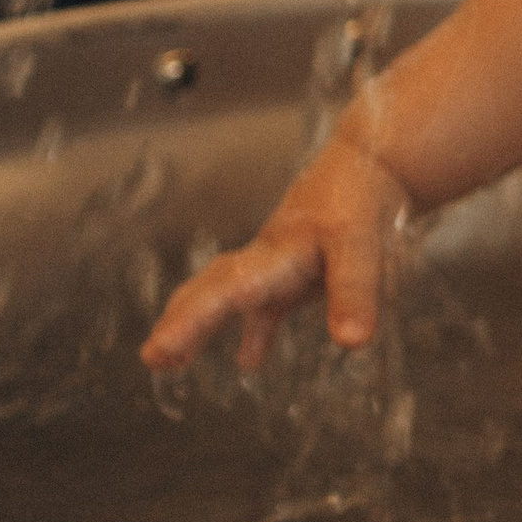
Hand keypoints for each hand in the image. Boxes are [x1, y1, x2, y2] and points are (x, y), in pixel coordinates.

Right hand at [140, 139, 408, 375]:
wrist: (371, 160)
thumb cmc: (360, 195)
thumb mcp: (362, 242)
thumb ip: (355, 290)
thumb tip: (349, 341)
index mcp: (276, 251)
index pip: (228, 290)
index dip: (195, 321)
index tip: (163, 348)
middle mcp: (267, 256)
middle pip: (213, 290)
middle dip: (182, 322)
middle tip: (150, 356)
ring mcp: (277, 263)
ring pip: (226, 294)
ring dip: (198, 324)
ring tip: (168, 361)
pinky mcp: (295, 270)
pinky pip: (265, 305)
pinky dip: (255, 331)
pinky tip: (248, 361)